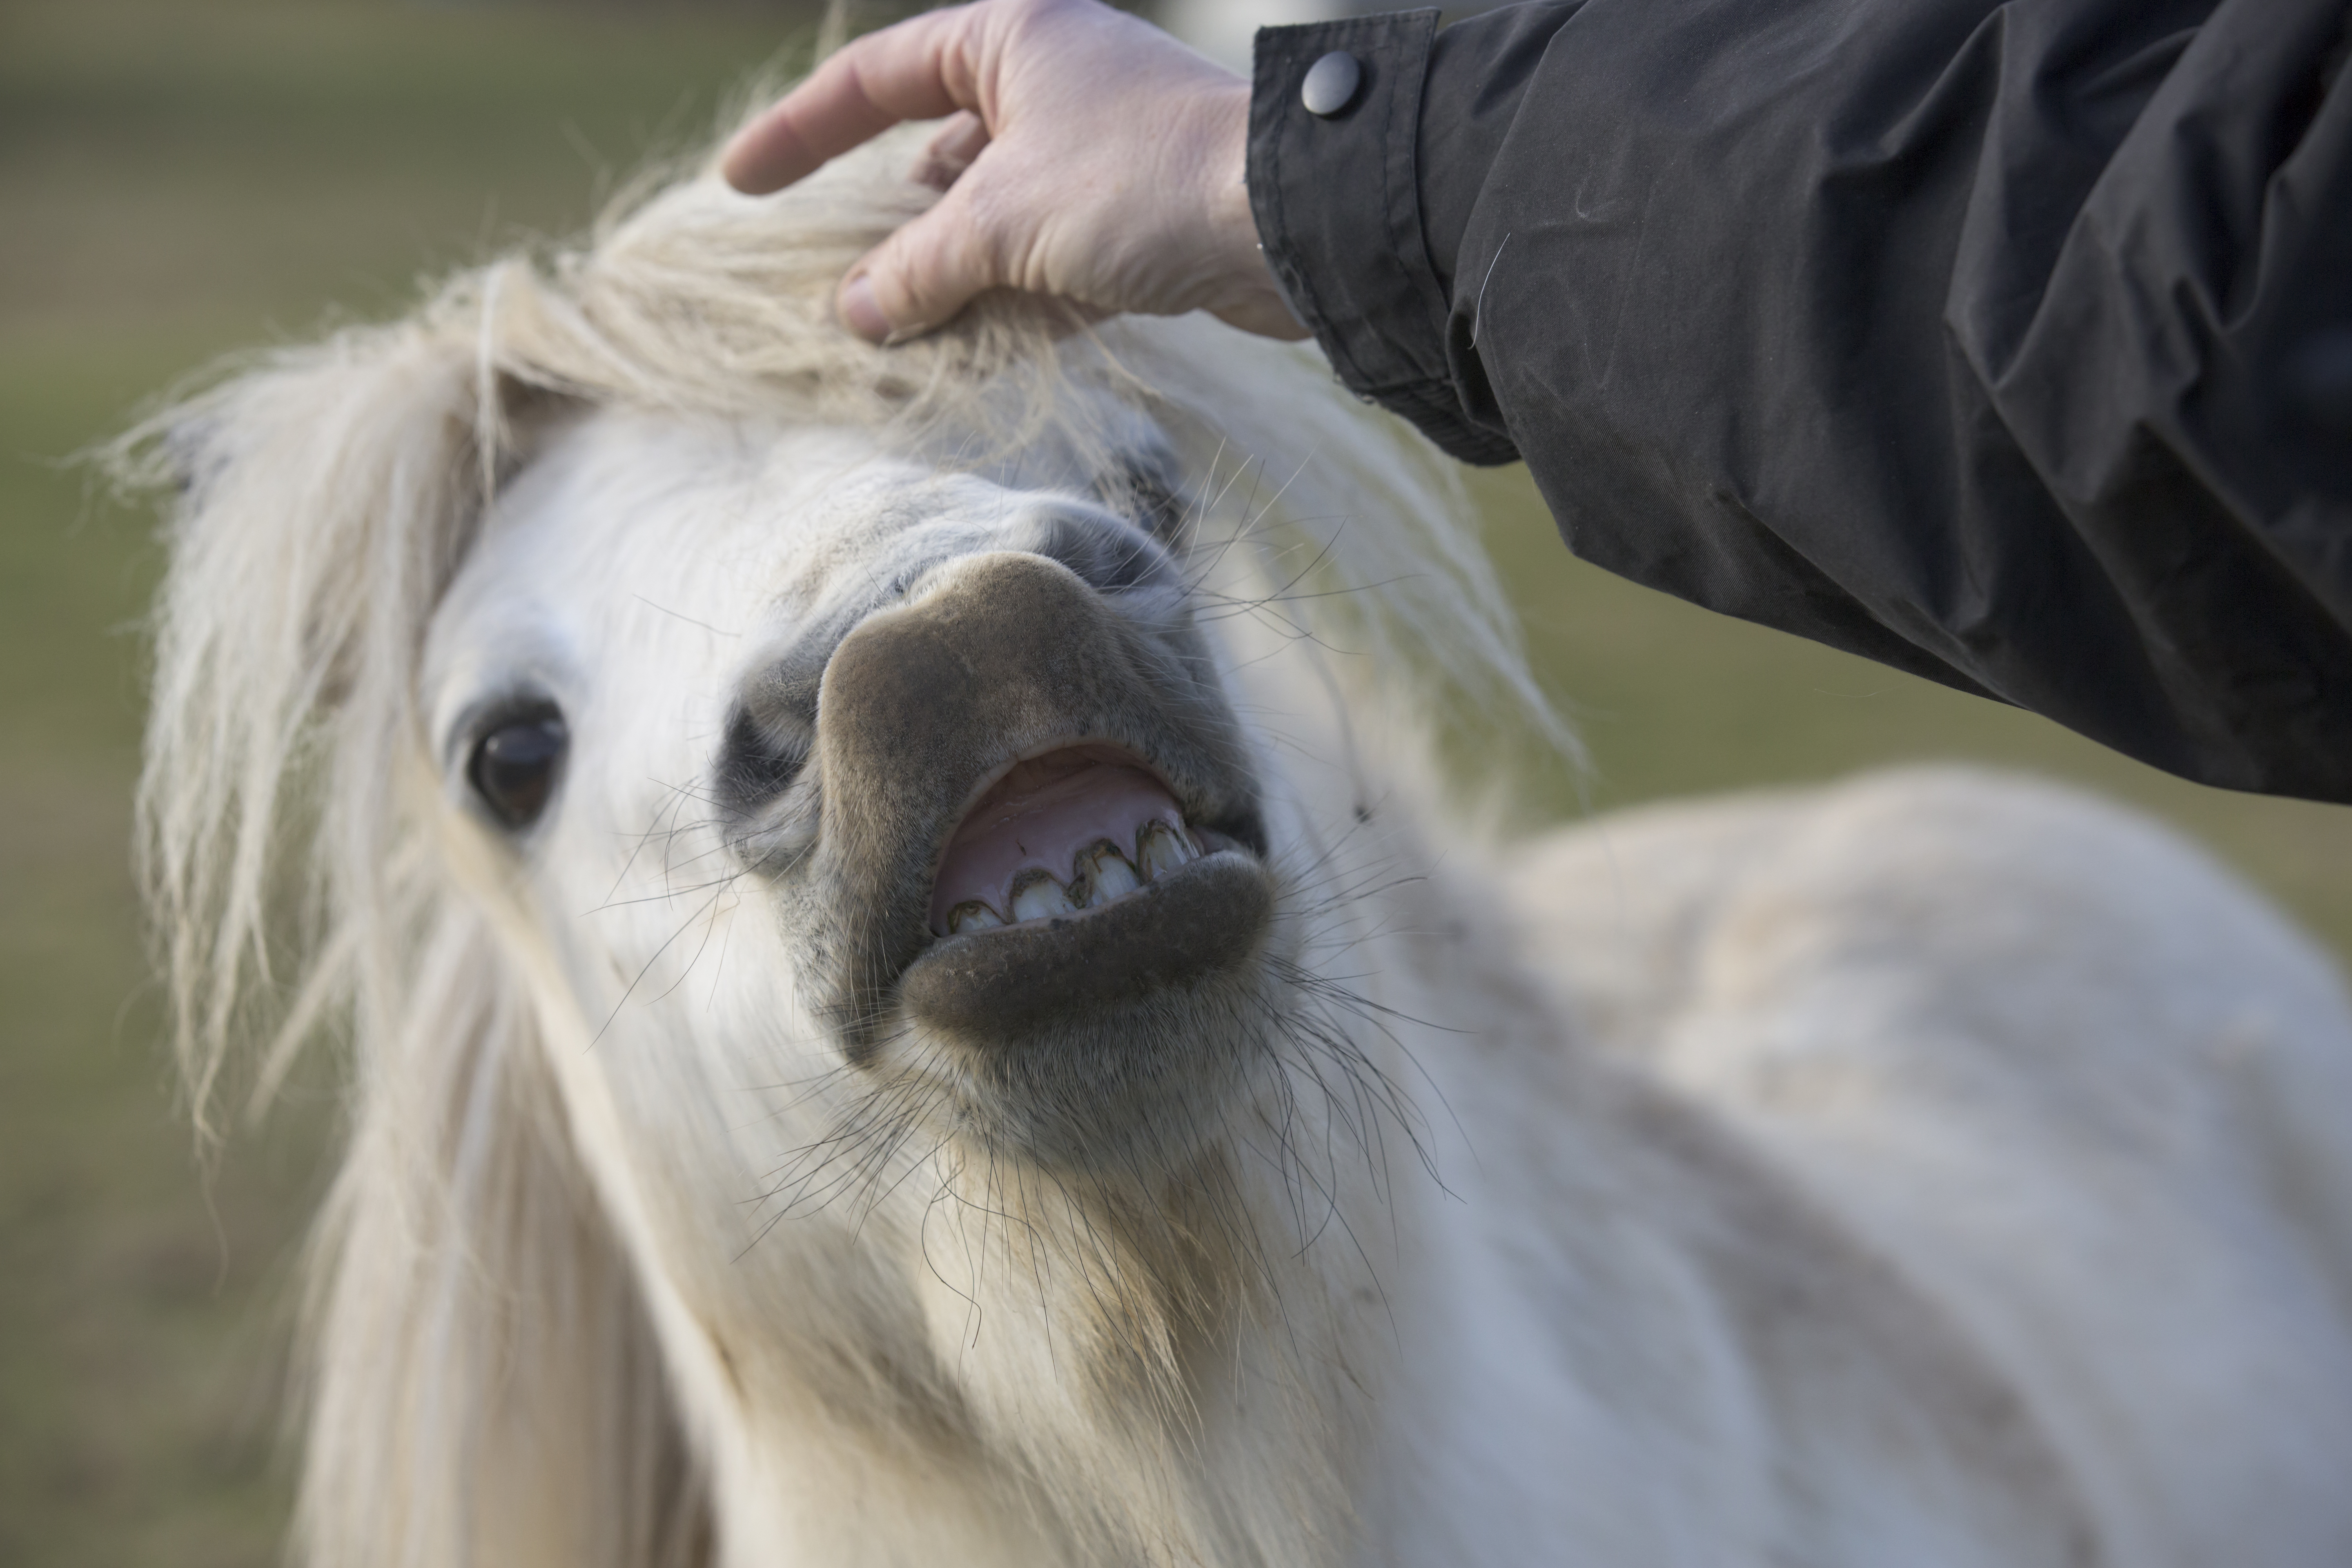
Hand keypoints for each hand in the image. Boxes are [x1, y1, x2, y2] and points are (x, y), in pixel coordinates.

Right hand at [721, 0, 1307, 342]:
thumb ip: (918, 268)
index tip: (739, 183)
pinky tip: (977, 356)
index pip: (878, 79)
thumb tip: (855, 312)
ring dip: (951, 282)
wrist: (1293, 224)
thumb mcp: (1003, 223)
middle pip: (937, 158)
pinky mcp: (1139, 222)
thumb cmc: (1143, 183)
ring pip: (994, 220)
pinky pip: (1049, 264)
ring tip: (901, 340)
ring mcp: (1098, 154)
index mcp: (1011, 39)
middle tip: (842, 297)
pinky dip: (1013, 307)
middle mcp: (1054, 85)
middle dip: (891, 232)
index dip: (802, 132)